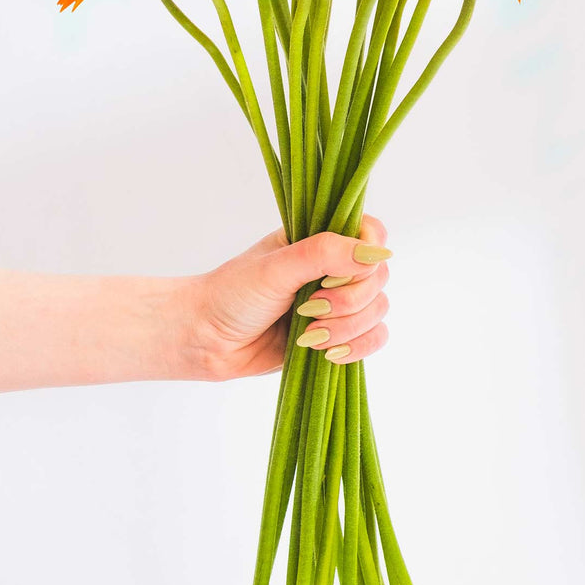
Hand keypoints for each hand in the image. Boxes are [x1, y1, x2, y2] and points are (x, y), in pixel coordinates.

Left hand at [184, 215, 390, 380]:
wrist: (206, 340)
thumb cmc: (232, 295)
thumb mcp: (276, 267)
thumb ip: (324, 254)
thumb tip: (378, 253)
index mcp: (318, 238)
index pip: (370, 232)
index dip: (365, 255)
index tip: (334, 274)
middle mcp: (332, 266)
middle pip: (378, 276)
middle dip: (349, 300)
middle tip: (309, 308)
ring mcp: (337, 301)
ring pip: (377, 309)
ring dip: (348, 327)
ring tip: (308, 336)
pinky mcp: (337, 334)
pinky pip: (373, 338)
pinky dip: (357, 347)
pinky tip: (326, 352)